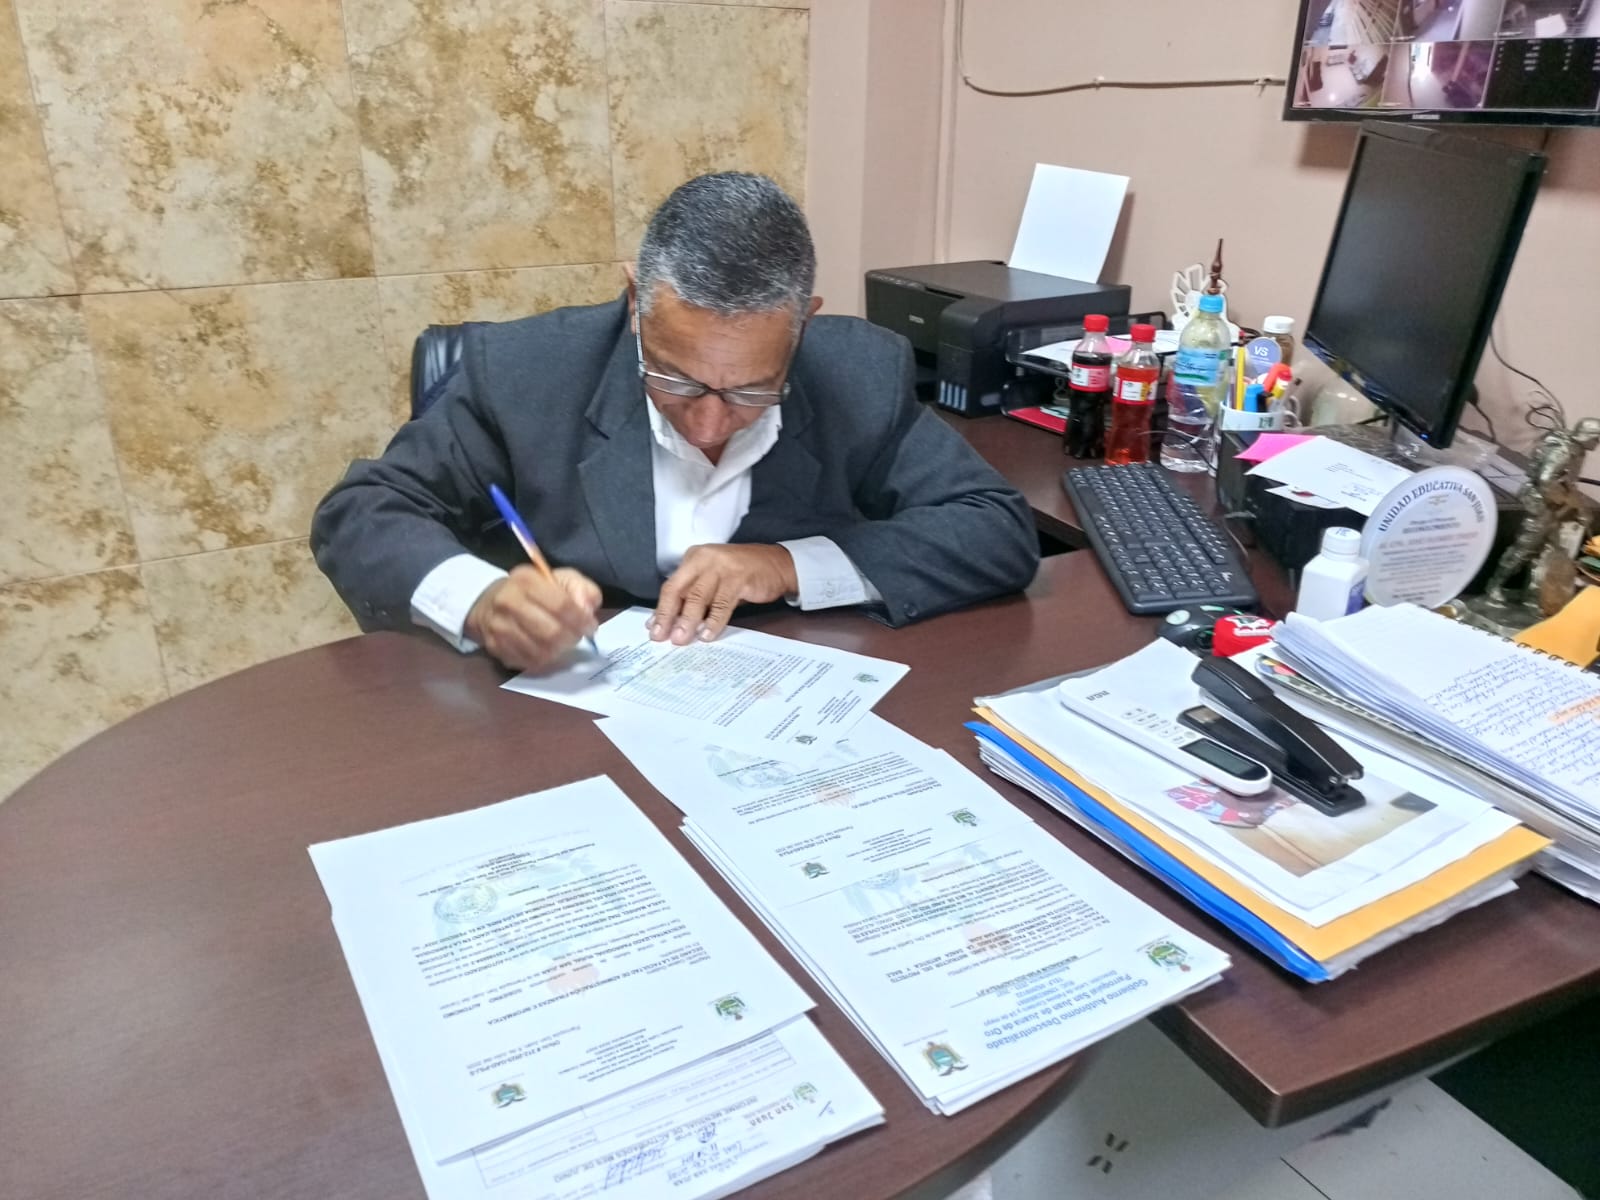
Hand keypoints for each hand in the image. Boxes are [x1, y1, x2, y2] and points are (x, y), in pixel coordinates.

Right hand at [465, 565, 599, 671]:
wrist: (490, 602)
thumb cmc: (533, 590)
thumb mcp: (559, 578)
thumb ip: (581, 589)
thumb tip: (588, 610)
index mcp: (525, 580)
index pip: (560, 605)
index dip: (581, 620)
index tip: (591, 627)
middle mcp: (507, 602)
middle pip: (550, 632)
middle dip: (571, 639)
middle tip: (577, 637)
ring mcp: (498, 627)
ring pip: (540, 652)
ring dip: (559, 651)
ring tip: (562, 643)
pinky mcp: (494, 647)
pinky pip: (528, 663)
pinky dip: (544, 660)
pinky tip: (547, 650)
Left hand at [650, 544, 797, 644]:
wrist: (778, 564)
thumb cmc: (743, 574)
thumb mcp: (714, 580)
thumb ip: (694, 597)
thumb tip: (671, 621)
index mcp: (694, 558)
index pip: (672, 585)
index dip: (661, 609)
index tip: (653, 629)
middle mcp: (705, 559)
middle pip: (679, 590)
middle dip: (668, 616)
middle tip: (662, 636)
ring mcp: (722, 566)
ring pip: (698, 597)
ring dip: (688, 621)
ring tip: (682, 639)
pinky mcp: (739, 577)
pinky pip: (722, 603)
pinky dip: (713, 621)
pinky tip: (708, 634)